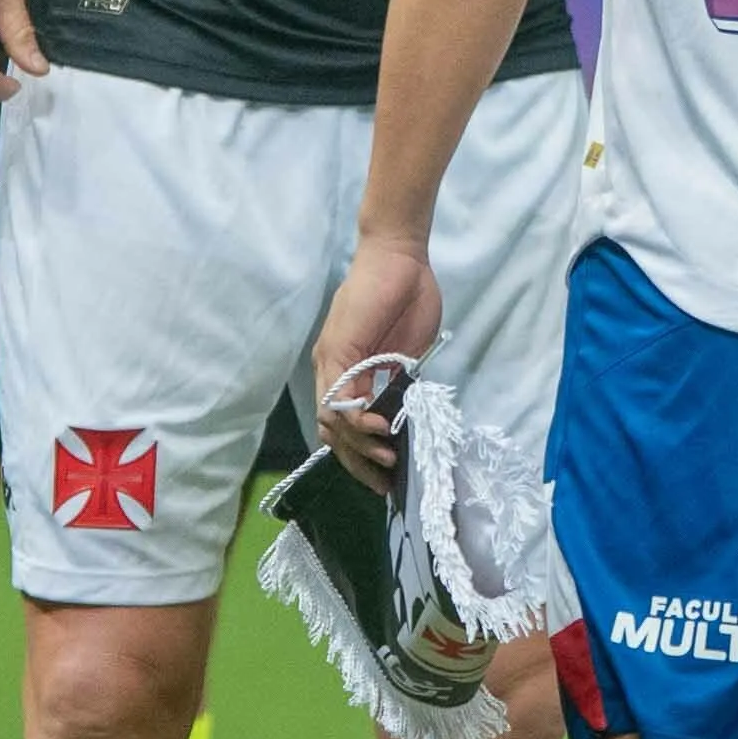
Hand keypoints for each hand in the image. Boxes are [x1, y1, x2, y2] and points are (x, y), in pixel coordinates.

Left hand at [309, 237, 443, 485]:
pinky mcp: (338, 349)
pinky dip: (359, 418)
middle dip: (357, 461)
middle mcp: (330, 369)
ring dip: (359, 445)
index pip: (341, 425)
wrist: (400, 256)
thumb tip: (401, 417)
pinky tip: (381, 428)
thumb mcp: (406, 352)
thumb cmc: (406, 297)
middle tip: (384, 482)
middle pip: (331, 430)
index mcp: (345, 371)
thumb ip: (397, 382)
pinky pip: (339, 396)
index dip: (359, 455)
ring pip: (331, 419)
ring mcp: (330, 360)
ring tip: (387, 458)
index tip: (385, 475)